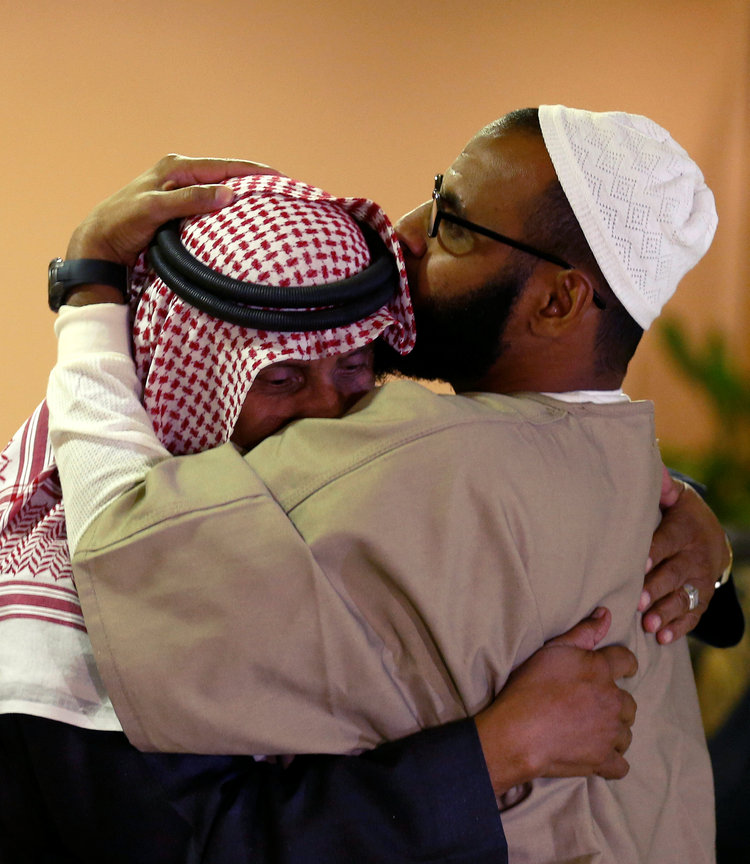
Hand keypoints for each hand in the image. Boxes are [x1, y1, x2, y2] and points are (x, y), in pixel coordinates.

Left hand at [66, 154, 280, 265]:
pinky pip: (211, 203)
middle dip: (253, 181)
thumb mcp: (156, 208)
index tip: (280, 177)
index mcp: (176, 167)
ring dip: (242, 195)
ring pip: (220, 189)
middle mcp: (180, 174)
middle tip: (282, 191)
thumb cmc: (122, 222)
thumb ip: (191, 199)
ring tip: (268, 202)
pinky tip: (241, 215)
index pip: (224, 166)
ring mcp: (181, 190)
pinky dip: (228, 207)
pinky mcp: (180, 207)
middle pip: (226, 175)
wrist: (101, 241)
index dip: (253, 171)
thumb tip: (228, 193)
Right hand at [475, 608, 636, 797]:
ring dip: (614, 732)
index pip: (627, 661)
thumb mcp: (552, 651)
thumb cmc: (529, 687)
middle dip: (616, 703)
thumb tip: (606, 614)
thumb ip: (582, 632)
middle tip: (594, 705)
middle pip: (629, 702)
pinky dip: (612, 761)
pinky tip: (597, 756)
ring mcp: (609, 732)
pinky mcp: (603, 760)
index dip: (624, 665)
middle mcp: (612, 700)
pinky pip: (620, 765)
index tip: (621, 670)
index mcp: (601, 670)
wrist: (517, 732)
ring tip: (592, 731)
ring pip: (626, 733)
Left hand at [639, 467, 728, 643]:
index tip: (639, 564)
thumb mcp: (676, 498)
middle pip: (674, 574)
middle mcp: (695, 557)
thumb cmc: (681, 515)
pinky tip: (664, 638)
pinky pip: (693, 615)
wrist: (713, 536)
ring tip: (649, 625)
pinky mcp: (702, 598)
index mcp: (684, 530)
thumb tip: (652, 468)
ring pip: (684, 598)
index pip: (667, 542)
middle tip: (638, 602)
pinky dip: (680, 627)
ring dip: (667, 612)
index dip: (654, 553)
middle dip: (657, 589)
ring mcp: (700, 581)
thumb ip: (661, 488)